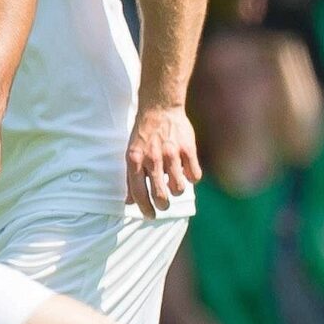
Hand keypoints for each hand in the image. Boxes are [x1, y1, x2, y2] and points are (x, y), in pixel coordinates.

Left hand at [125, 104, 202, 219]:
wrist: (160, 108)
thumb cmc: (144, 133)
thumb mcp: (131, 153)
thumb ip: (130, 178)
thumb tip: (129, 202)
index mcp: (135, 160)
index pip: (139, 193)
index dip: (145, 208)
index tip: (150, 215)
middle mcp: (153, 159)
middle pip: (161, 195)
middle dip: (163, 205)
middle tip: (164, 204)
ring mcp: (172, 154)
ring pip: (179, 188)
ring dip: (177, 191)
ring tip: (175, 184)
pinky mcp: (188, 149)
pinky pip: (194, 175)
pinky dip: (191, 178)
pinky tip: (186, 172)